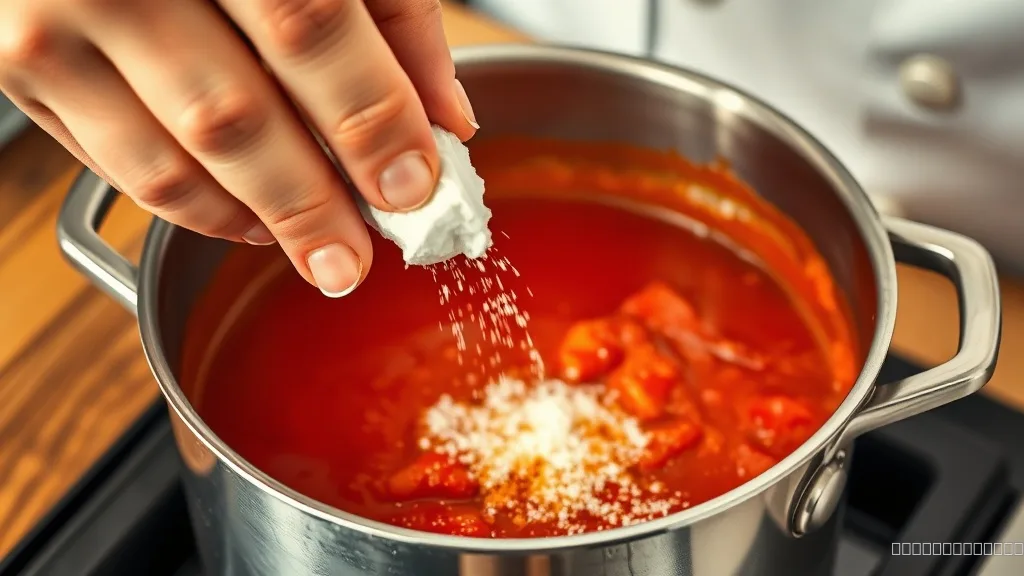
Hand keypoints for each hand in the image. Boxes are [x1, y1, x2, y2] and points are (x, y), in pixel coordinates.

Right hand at [0, 0, 478, 296]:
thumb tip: (442, 117)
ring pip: (167, 162)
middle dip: (311, 205)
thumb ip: (392, 15)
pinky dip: (192, 205)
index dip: (369, 120)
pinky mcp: (21, 67)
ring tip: (315, 246)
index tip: (415, 185)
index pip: (308, 29)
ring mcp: (51, 21)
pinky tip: (246, 213)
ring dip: (255, 220)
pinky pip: (114, 168)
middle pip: (232, 116)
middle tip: (356, 259)